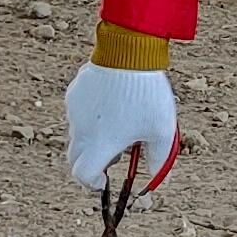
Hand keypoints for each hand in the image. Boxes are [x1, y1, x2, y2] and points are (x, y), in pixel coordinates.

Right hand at [64, 62, 177, 191]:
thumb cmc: (147, 94)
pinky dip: (91, 117)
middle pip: (76, 159)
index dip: (92, 183)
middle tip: (115, 154)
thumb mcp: (162, 131)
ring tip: (121, 121)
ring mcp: (75, 111)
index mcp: (100, 144)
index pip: (83, 176)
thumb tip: (156, 178)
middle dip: (93, 163)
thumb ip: (159, 160)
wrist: (129, 53)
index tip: (105, 180)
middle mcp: (82, 130)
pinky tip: (113, 101)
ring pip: (78, 135)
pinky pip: (79, 113)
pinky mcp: (74, 94)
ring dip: (94, 138)